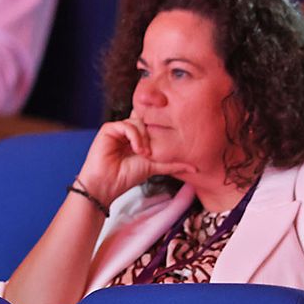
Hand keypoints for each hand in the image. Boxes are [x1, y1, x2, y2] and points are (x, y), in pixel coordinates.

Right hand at [76, 118, 199, 208]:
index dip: (160, 125)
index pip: (151, 122)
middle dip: (153, 133)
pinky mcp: (108, 130)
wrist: (108, 185)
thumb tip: (196, 168)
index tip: (170, 134)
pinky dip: (134, 136)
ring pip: (137, 121)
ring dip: (144, 138)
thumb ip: (172, 164)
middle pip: (146, 119)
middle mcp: (127, 130)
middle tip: (153, 152)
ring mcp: (117, 129)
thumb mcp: (155, 167)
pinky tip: (136, 150)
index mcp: (137, 136)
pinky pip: (125, 125)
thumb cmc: (126, 176)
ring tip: (144, 154)